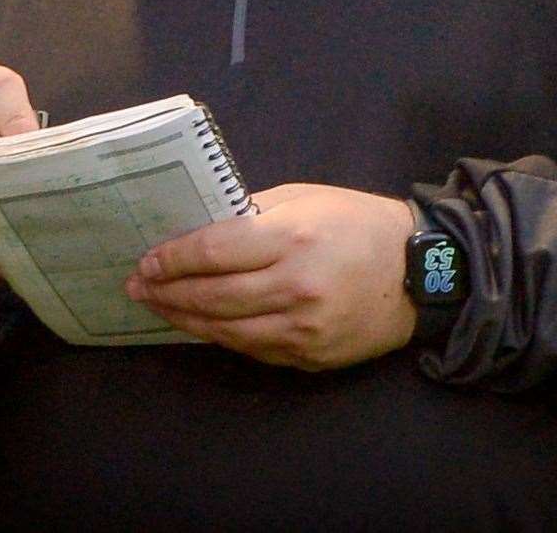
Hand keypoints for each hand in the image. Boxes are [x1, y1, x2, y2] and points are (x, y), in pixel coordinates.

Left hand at [124, 183, 417, 370]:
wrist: (418, 274)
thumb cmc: (358, 223)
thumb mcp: (306, 199)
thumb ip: (254, 215)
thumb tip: (203, 228)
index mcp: (291, 238)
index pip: (212, 251)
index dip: (173, 258)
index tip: (147, 260)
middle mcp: (293, 287)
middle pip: (211, 296)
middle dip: (166, 292)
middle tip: (138, 287)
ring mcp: (300, 328)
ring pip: (225, 330)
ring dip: (184, 319)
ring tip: (158, 307)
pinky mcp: (308, 356)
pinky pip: (251, 348)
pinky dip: (220, 336)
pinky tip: (200, 325)